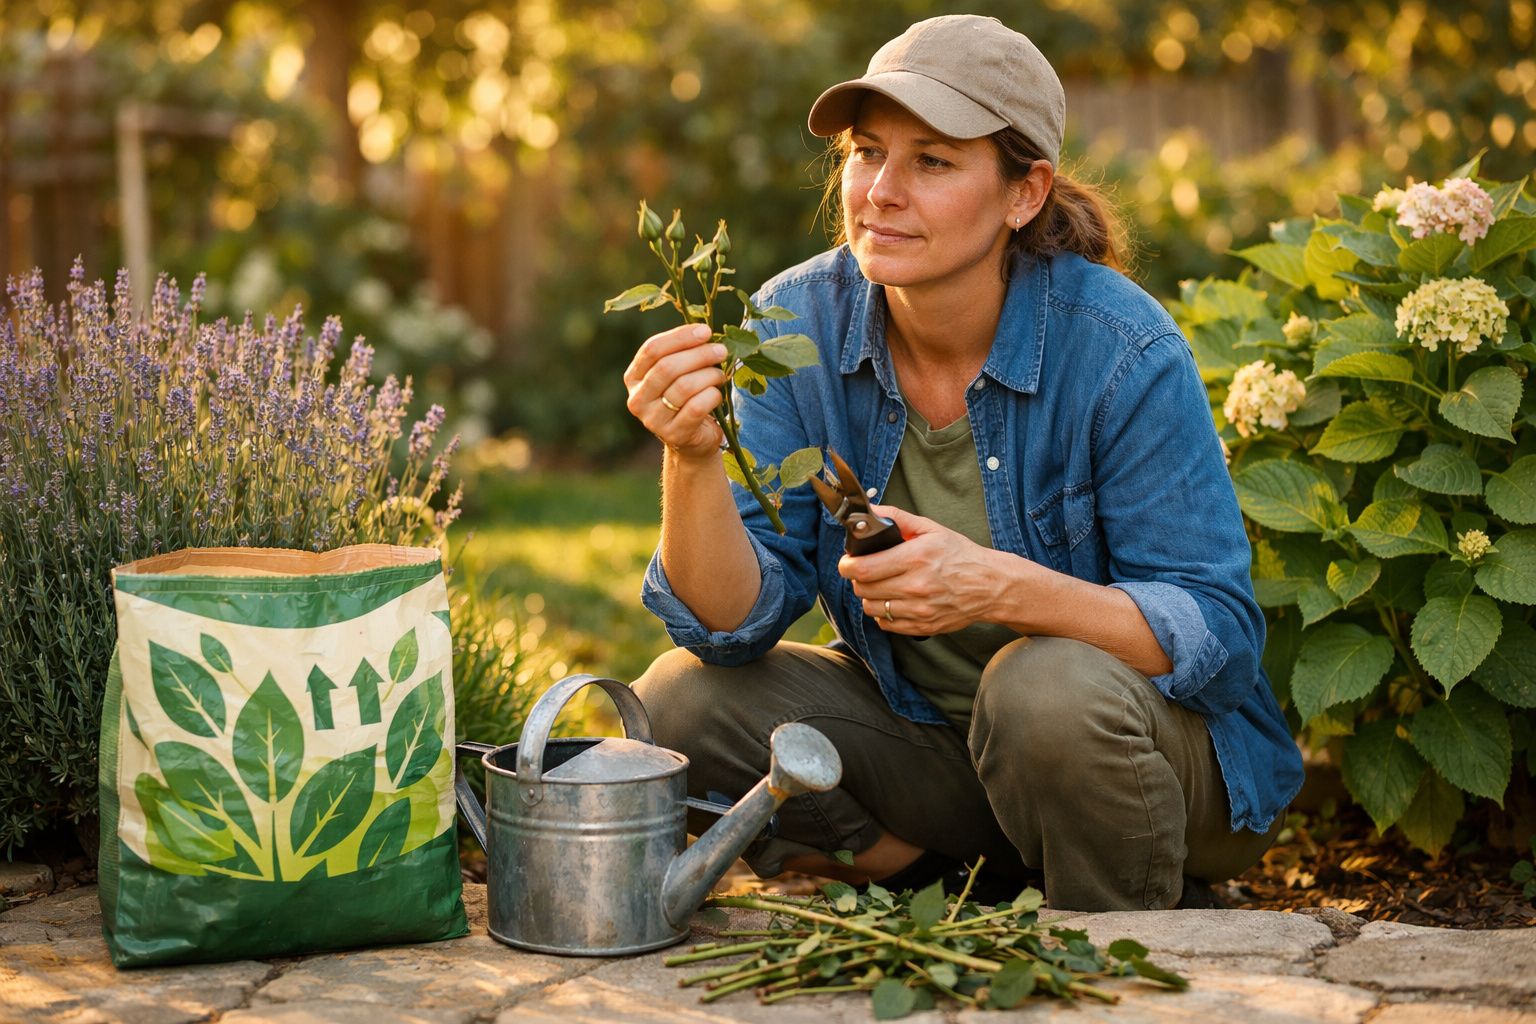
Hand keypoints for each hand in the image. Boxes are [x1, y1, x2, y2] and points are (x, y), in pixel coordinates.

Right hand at [623, 324, 728, 459]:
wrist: (691, 441)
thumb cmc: (686, 399)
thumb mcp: (677, 374)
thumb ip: (682, 353)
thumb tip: (704, 331)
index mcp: (633, 377)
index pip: (652, 350)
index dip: (680, 337)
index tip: (705, 331)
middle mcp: (637, 399)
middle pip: (667, 367)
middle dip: (699, 355)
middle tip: (721, 350)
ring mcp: (653, 420)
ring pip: (684, 387)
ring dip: (709, 376)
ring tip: (721, 374)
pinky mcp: (673, 434)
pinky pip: (696, 407)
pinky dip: (712, 396)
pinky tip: (717, 394)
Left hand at [837, 505, 1004, 634]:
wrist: (990, 585)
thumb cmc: (960, 555)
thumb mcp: (932, 529)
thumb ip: (898, 518)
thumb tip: (871, 511)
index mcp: (916, 558)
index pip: (864, 568)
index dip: (847, 565)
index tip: (848, 562)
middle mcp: (916, 586)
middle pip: (863, 589)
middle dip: (857, 579)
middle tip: (865, 571)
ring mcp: (919, 610)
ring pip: (871, 608)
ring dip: (869, 596)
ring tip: (880, 586)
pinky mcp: (923, 627)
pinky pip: (886, 624)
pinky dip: (884, 613)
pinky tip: (894, 600)